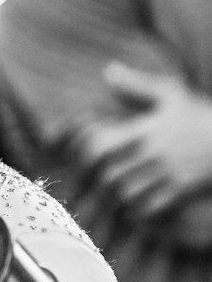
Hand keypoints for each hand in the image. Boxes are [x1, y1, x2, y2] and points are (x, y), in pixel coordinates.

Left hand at [77, 64, 211, 221]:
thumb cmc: (203, 116)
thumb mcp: (172, 94)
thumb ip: (137, 85)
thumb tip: (108, 71)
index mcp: (145, 130)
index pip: (99, 145)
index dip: (83, 153)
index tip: (81, 155)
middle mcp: (153, 154)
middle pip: (108, 175)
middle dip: (97, 179)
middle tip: (91, 179)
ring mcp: (167, 176)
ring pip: (125, 195)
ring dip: (114, 195)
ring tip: (111, 191)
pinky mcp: (181, 192)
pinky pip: (148, 210)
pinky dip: (136, 211)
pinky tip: (134, 204)